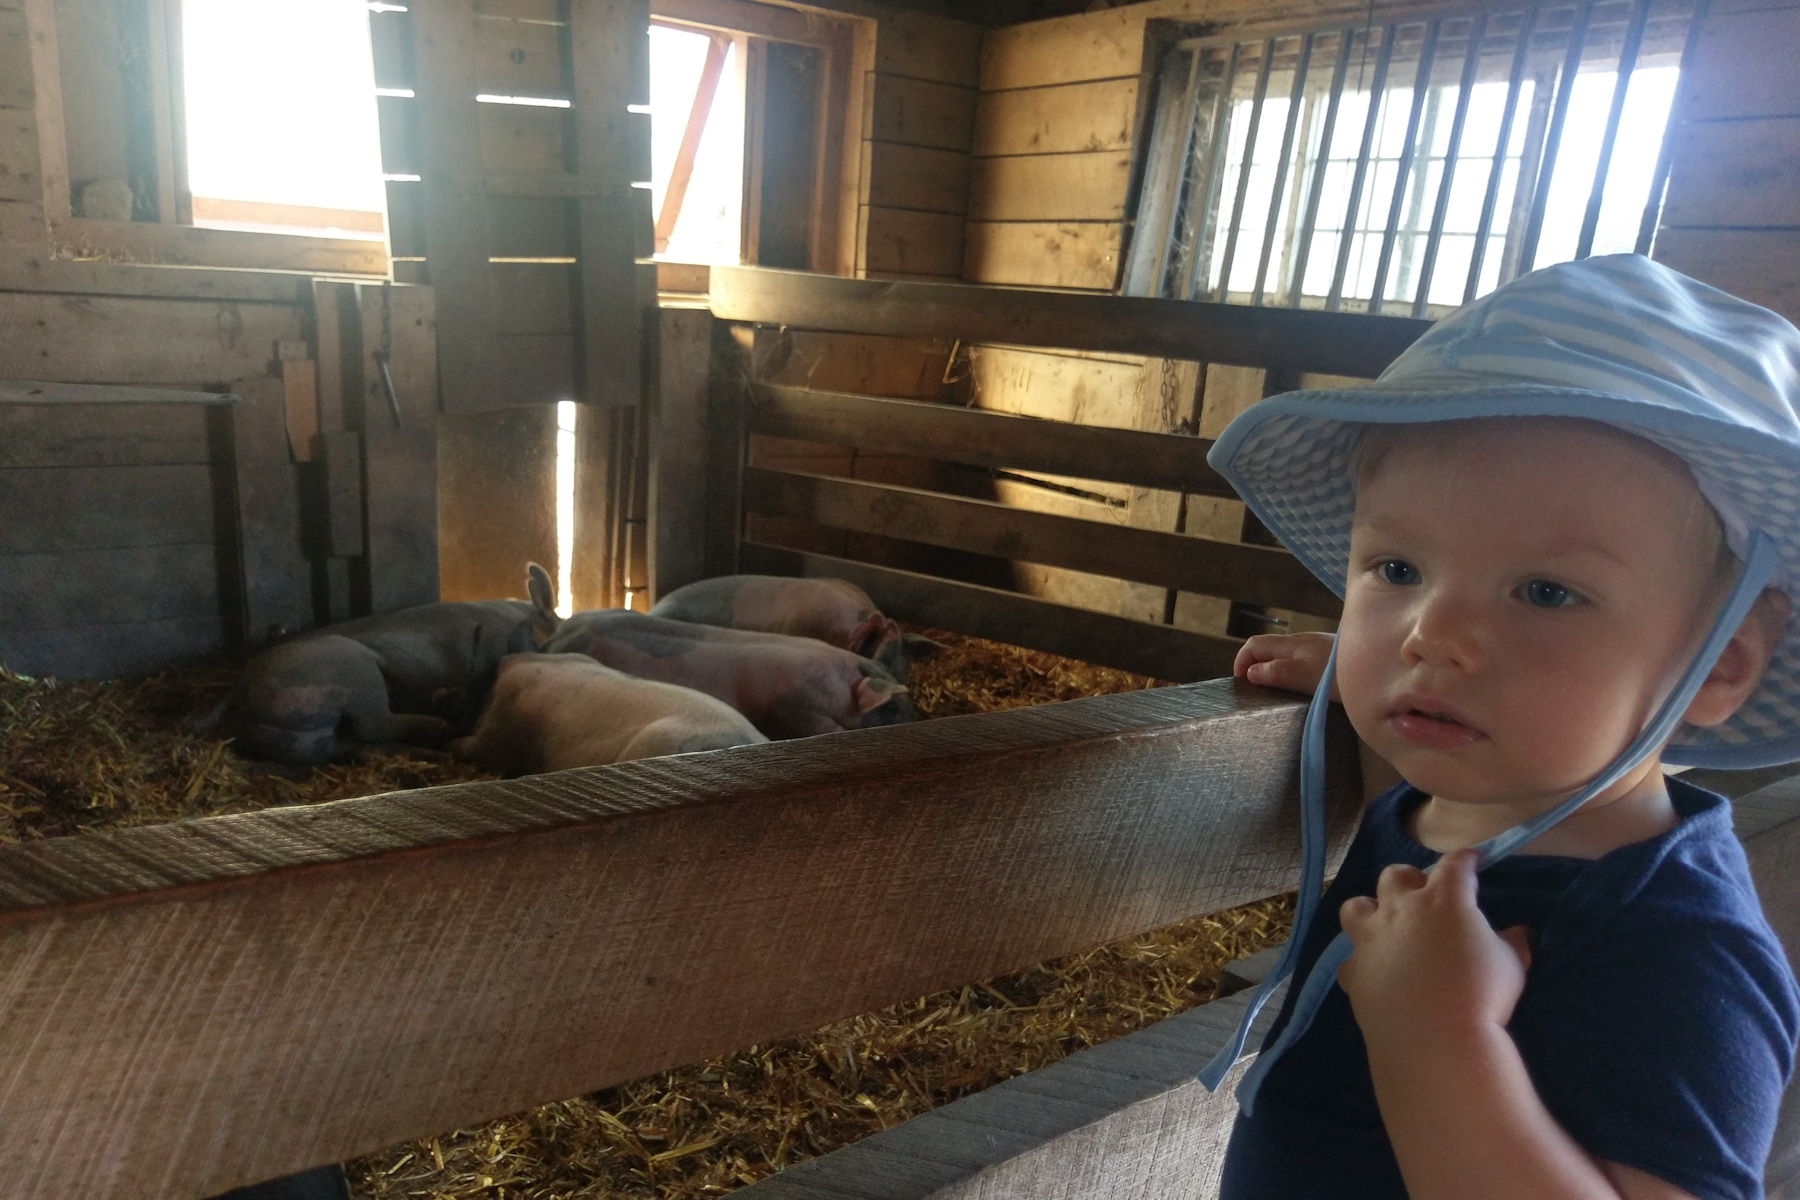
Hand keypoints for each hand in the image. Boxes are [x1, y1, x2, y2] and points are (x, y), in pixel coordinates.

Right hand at [1234, 632, 1337, 697]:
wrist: (1383, 668)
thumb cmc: (1340, 674)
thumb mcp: (1303, 676)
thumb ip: (1275, 673)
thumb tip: (1250, 672)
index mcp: (1290, 643)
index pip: (1254, 644)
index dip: (1241, 662)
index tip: (1242, 685)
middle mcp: (1302, 641)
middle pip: (1269, 649)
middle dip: (1256, 668)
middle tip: (1258, 693)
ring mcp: (1318, 646)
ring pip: (1286, 656)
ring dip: (1275, 671)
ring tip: (1279, 693)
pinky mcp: (1332, 655)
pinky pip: (1303, 661)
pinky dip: (1294, 673)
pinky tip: (1305, 688)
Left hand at [1337, 850, 1531, 1052]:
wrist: (1435, 1040)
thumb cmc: (1481, 996)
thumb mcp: (1512, 965)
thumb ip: (1512, 943)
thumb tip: (1519, 932)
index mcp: (1444, 899)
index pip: (1454, 865)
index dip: (1465, 859)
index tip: (1471, 860)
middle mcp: (1401, 909)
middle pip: (1396, 875)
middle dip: (1411, 880)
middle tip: (1424, 896)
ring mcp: (1371, 939)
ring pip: (1357, 907)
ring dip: (1371, 910)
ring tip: (1386, 926)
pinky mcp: (1354, 970)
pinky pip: (1349, 958)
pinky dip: (1362, 961)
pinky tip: (1375, 971)